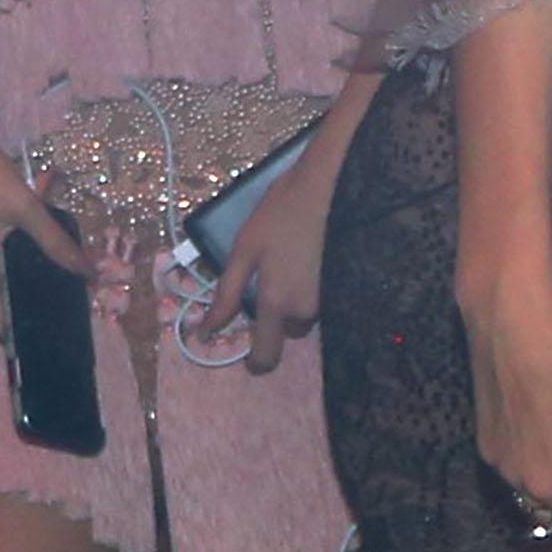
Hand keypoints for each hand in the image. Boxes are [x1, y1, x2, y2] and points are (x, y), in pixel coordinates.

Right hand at [0, 119, 85, 340]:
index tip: (51, 348)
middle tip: (72, 312)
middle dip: (35, 305)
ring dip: (29, 280)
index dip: (23, 338)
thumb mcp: (24, 209)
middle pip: (2, 299)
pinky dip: (19, 260)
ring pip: (1, 276)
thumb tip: (87, 274)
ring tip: (66, 286)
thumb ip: (56, 242)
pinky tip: (45, 254)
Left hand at [189, 154, 328, 376]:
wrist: (327, 188)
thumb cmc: (280, 214)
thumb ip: (226, 295)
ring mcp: (331, 298)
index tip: (249, 357)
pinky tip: (307, 260)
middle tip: (269, 280)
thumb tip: (206, 331)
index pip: (267, 355)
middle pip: (287, 331)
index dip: (256, 363)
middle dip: (276, 316)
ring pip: (305, 314)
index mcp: (277, 303)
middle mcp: (307, 309)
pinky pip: (322, 300)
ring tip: (288, 263)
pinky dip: (311, 289)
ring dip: (295, 302)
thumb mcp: (244, 250)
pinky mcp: (345, 285)